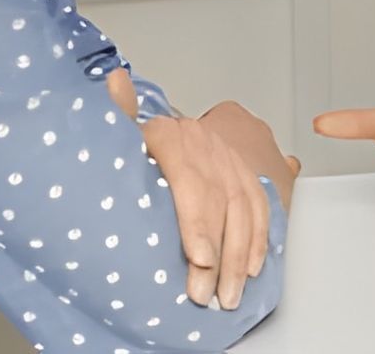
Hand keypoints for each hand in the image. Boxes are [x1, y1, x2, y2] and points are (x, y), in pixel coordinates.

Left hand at [106, 69, 301, 309]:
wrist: (152, 136)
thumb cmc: (130, 149)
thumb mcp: (116, 132)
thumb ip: (116, 113)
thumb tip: (115, 82)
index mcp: (172, 136)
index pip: (192, 182)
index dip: (198, 224)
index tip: (198, 259)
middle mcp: (204, 145)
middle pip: (220, 202)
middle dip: (219, 254)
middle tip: (208, 292)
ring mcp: (227, 159)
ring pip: (244, 208)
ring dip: (241, 255)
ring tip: (229, 292)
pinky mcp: (242, 173)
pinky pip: (260, 206)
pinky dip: (260, 238)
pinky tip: (252, 266)